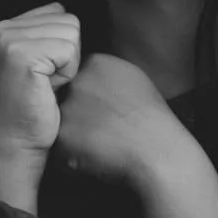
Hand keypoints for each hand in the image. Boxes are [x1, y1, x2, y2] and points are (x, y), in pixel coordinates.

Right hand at [0, 4, 81, 158]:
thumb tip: (64, 9)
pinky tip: (47, 89)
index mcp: (4, 27)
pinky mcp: (23, 56)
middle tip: (44, 81)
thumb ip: (44, 32)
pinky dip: (67, 73)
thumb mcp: (36, 59)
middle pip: (68, 20)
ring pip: (72, 33)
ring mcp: (10, 41)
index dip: (61, 45)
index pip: (58, 12)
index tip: (42, 71)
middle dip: (67, 54)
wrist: (16, 143)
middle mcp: (2, 28)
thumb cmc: (34, 106)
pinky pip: (69, 50)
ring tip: (45, 84)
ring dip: (68, 64)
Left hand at [55, 53, 185, 188]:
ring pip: (60, 120)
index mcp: (97, 63)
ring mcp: (68, 105)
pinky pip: (59, 144)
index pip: (77, 75)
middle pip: (66, 95)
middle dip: (77, 111)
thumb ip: (110, 73)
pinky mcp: (62, 133)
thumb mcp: (134, 79)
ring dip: (74, 132)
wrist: (158, 150)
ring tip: (99, 142)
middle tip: (100, 127)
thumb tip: (98, 80)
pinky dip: (70, 153)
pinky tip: (93, 155)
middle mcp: (78, 80)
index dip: (88, 96)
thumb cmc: (153, 119)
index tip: (102, 110)